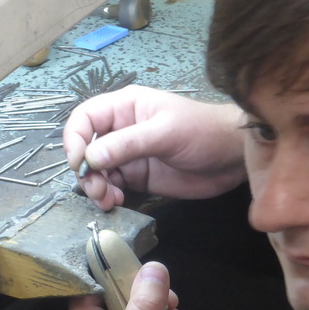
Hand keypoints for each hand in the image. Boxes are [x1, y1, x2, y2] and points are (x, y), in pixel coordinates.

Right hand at [63, 85, 247, 209]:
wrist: (234, 157)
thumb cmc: (202, 132)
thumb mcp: (164, 133)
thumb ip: (126, 145)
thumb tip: (89, 159)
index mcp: (125, 107)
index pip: (85, 118)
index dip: (75, 139)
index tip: (79, 164)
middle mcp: (121, 129)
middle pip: (85, 148)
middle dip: (86, 170)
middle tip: (97, 190)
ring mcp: (128, 155)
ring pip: (96, 170)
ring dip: (95, 186)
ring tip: (107, 200)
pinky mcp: (137, 177)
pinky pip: (111, 186)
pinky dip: (107, 195)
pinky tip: (115, 202)